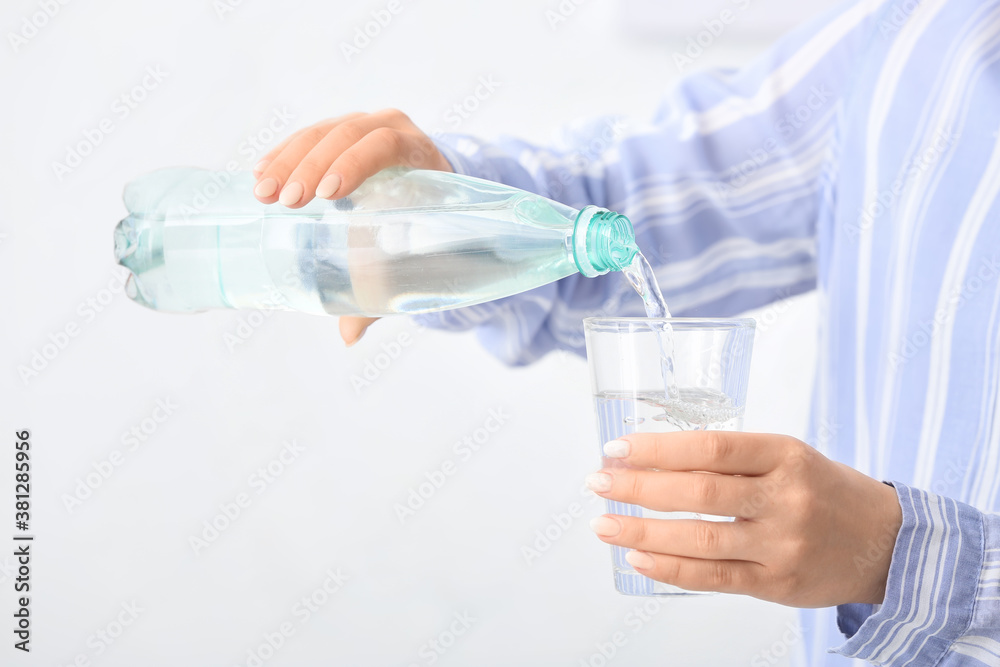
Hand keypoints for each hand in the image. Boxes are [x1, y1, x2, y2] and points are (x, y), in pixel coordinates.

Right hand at [251, 109, 452, 345]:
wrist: (435, 190)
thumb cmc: (428, 225)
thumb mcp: (418, 250)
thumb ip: (389, 286)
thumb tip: (350, 335)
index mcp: (420, 153)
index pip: (386, 145)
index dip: (355, 164)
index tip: (328, 194)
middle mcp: (392, 129)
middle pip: (346, 135)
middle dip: (311, 166)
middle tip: (285, 200)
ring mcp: (363, 126)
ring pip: (320, 133)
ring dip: (288, 161)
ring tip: (262, 191)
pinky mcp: (338, 132)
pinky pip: (306, 136)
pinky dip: (282, 155)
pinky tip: (259, 174)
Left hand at [585, 431, 902, 607]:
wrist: (887, 542)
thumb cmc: (824, 490)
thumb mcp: (789, 457)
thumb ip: (733, 459)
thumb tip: (655, 458)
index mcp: (785, 455)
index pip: (711, 447)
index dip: (659, 448)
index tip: (618, 448)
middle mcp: (785, 498)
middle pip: (699, 492)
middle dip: (639, 487)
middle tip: (598, 482)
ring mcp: (782, 544)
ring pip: (700, 539)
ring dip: (642, 532)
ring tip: (603, 525)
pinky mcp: (777, 584)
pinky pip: (714, 578)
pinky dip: (670, 569)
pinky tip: (637, 559)